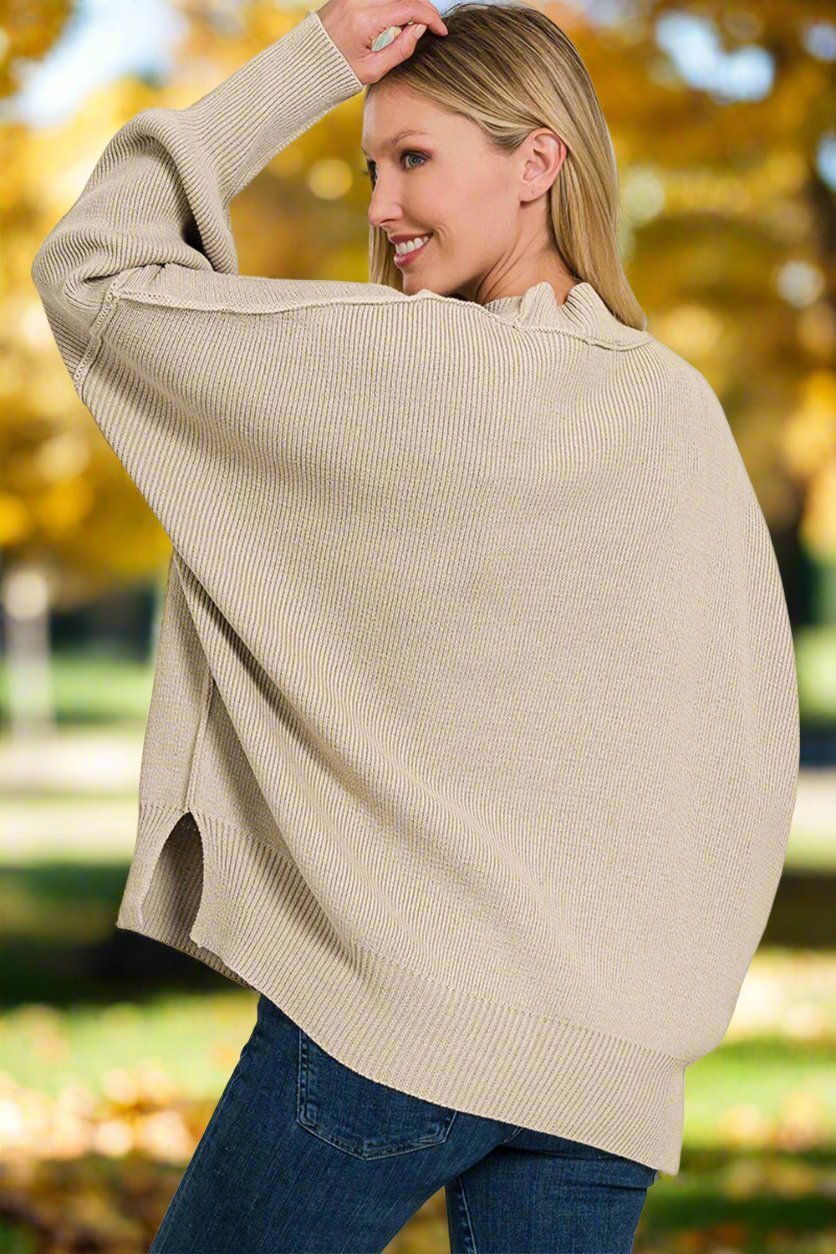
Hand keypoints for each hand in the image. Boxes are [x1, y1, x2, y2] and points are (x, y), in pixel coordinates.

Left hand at [316, 0, 447, 84]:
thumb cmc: (338, 72)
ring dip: (410, 3)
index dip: (430, 18)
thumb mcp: (372, 70)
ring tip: (419, 22)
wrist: (306, 63)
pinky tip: (402, 16)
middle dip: (423, 8)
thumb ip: (400, 49)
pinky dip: (395, 2)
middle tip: (434, 26)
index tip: (441, 31)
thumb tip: (419, 29)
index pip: (408, 9)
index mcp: (364, 20)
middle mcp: (358, 0)